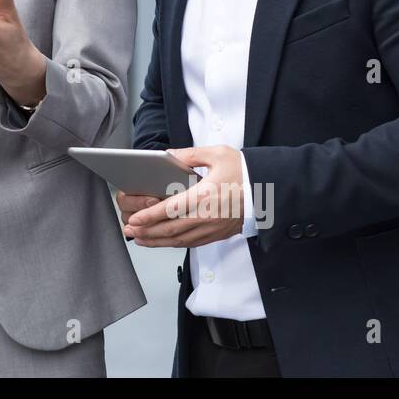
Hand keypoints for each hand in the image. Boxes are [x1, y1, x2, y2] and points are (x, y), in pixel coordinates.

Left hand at [123, 145, 244, 247]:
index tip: (134, 218)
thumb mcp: (218, 154)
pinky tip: (162, 242)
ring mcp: (212, 228)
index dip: (149, 216)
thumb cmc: (245, 172)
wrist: (269, 192)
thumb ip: (189, 155)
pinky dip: (173, 244)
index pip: (170, 209)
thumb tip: (168, 155)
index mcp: (205, 195)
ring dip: (156, 241)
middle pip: (170, 229)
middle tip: (128, 230)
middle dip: (146, 231)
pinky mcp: (217, 235)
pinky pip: (191, 243)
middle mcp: (207, 216)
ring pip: (179, 240)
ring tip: (139, 239)